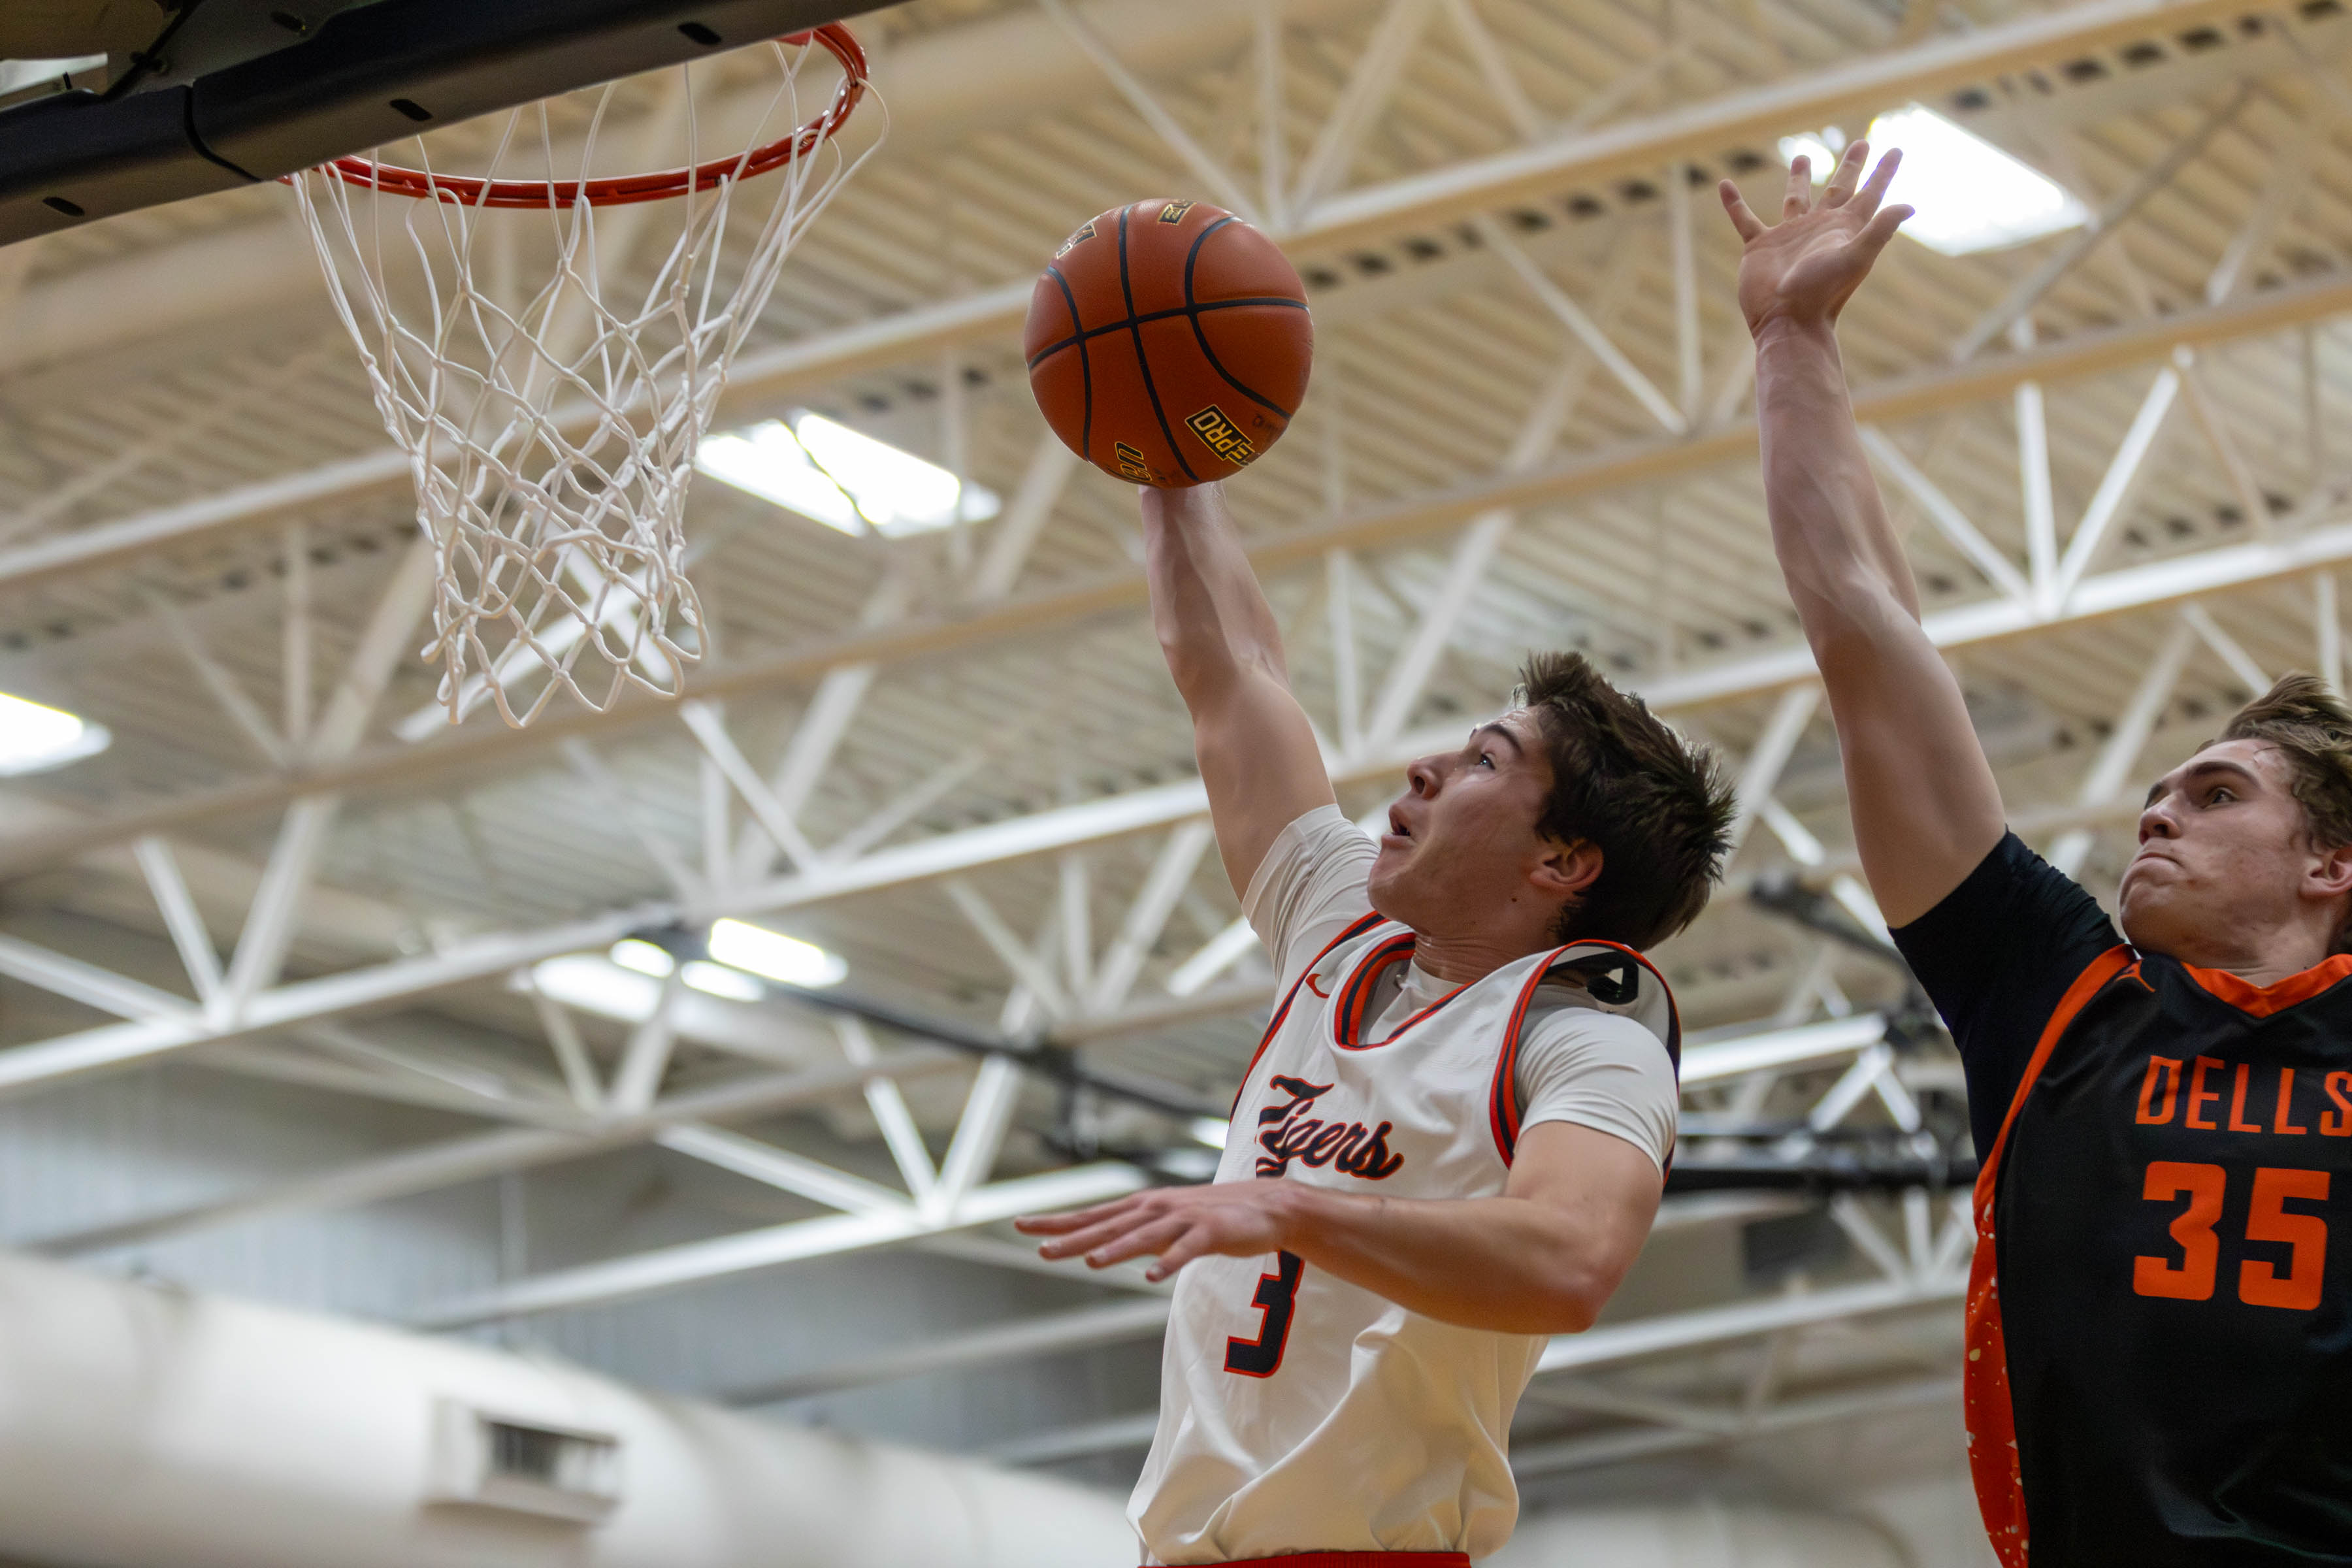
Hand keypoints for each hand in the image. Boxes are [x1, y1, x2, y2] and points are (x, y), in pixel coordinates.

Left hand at [1014, 1179, 1309, 1282]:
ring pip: (1143, 1236)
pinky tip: (1153, 1277)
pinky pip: (1187, 1250)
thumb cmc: (1210, 1216)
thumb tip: (1097, 1244)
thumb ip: (1134, 1233)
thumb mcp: (1165, 1222)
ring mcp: (1183, 1219)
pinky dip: (1170, 1262)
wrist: (1266, 1207)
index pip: (1090, 1215)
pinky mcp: (1210, 1232)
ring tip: (1090, 1262)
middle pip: (1108, 1225)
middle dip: (1073, 1237)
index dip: (1056, 1220)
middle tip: (1040, 1249)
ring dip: (1117, 1249)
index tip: (1019, 1224)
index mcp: (1142, 1208)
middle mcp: (1156, 1209)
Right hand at [1720, 139, 1909, 337]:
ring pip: (1796, 198)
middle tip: (1862, 142)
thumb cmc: (1823, 293)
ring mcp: (1789, 235)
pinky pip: (1745, 219)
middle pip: (1839, 188)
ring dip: (1798, 177)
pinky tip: (1725, 186)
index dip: (1884, 172)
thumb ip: (1880, 230)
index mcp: (1845, 228)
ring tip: (1802, 156)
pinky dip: (1734, 204)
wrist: (1787, 322)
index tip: (1896, 149)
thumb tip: (1910, 205)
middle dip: (1851, 166)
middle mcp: (1819, 228)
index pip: (1870, 193)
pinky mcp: (1760, 246)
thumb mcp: (1855, 258)